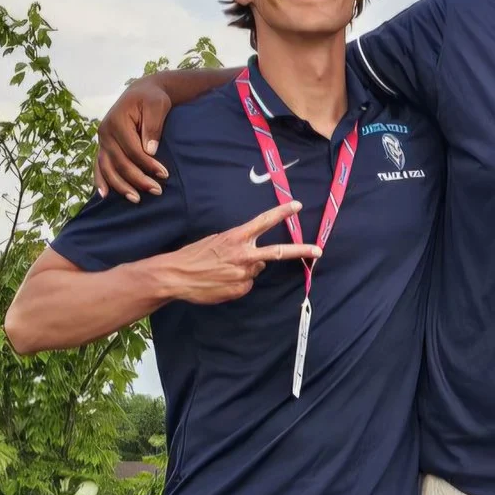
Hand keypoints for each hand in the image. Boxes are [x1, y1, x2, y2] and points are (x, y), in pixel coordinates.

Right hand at [95, 78, 172, 202]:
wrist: (141, 92)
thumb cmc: (152, 98)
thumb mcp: (157, 106)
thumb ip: (153, 126)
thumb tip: (150, 150)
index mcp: (116, 121)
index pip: (133, 149)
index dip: (148, 164)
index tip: (165, 174)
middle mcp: (104, 132)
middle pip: (119, 162)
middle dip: (138, 178)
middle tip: (157, 191)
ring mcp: (102, 140)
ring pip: (107, 167)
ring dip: (120, 185)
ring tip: (136, 199)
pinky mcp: (103, 145)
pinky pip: (99, 165)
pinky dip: (100, 180)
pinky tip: (104, 195)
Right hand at [154, 202, 317, 304]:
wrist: (176, 276)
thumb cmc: (194, 255)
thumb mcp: (217, 241)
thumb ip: (239, 245)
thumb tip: (257, 258)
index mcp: (236, 237)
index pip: (264, 221)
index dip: (282, 212)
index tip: (297, 205)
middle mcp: (244, 254)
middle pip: (278, 252)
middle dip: (301, 250)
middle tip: (319, 250)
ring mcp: (244, 274)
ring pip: (256, 269)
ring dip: (246, 269)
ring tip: (223, 270)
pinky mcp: (240, 289)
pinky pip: (246, 284)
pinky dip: (238, 283)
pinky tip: (221, 281)